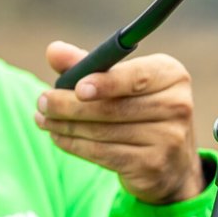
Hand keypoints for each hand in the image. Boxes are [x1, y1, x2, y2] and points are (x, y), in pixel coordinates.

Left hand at [35, 41, 203, 204]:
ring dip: (65, 125)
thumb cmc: (138, 109)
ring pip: (104, 132)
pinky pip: (103, 154)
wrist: (171, 163)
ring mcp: (168, 138)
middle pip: (114, 107)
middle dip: (69, 105)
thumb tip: (53, 51)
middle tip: (41, 102)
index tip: (77, 87)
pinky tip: (57, 136)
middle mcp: (177, 105)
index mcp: (171, 74)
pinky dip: (74, 144)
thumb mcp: (119, 82)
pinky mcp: (153, 165)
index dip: (106, 83)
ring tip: (42, 119)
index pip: (136, 77)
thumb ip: (87, 64)